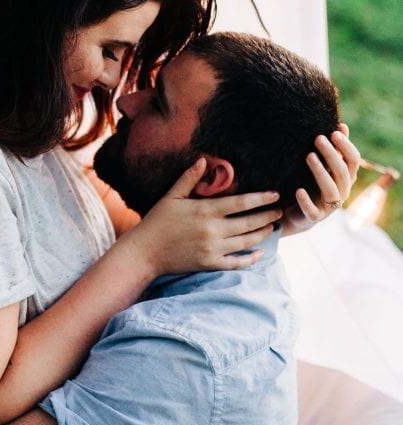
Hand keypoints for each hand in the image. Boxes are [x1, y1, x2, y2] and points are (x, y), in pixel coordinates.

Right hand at [134, 158, 282, 273]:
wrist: (145, 251)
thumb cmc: (157, 221)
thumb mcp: (172, 196)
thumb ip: (189, 178)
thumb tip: (203, 160)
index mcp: (205, 210)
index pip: (242, 203)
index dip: (262, 198)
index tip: (276, 194)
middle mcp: (212, 230)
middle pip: (249, 223)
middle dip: (268, 216)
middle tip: (280, 211)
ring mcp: (212, 249)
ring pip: (246, 242)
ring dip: (262, 234)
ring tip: (272, 227)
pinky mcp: (210, 264)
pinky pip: (236, 263)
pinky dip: (251, 259)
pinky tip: (260, 253)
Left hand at [284, 123, 359, 234]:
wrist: (300, 214)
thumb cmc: (314, 185)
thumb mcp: (326, 166)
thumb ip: (336, 149)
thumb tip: (342, 125)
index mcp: (346, 178)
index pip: (354, 161)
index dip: (346, 146)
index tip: (334, 131)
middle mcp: (342, 192)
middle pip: (342, 173)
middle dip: (331, 154)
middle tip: (318, 138)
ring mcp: (329, 206)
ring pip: (331, 190)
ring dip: (321, 172)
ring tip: (308, 156)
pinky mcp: (314, 218)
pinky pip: (313, 211)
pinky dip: (306, 201)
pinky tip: (299, 190)